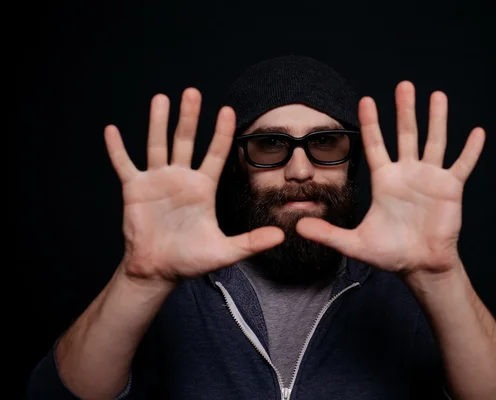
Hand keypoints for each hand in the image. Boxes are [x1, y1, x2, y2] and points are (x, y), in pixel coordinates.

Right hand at [104, 88, 283, 283]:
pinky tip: (111, 130)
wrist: (158, 270)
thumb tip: (281, 235)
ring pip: (157, 145)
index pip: (216, 153)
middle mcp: (181, 178)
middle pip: (186, 141)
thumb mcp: (224, 251)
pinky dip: (117, 149)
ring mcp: (157, 181)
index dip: (223, 133)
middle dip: (189, 117)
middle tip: (193, 92)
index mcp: (203, 188)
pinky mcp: (135, 190)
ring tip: (161, 98)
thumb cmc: (190, 260)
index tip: (229, 109)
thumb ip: (251, 241)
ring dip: (158, 122)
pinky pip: (124, 165)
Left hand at [297, 81, 484, 276]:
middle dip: (405, 110)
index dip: (371, 124)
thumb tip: (298, 227)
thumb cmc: (389, 253)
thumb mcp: (355, 243)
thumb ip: (327, 234)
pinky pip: (462, 165)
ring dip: (437, 119)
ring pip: (435, 142)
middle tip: (404, 85)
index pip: (375, 145)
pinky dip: (470, 150)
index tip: (365, 100)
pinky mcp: (450, 189)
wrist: (419, 265)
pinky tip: (477, 132)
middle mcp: (407, 173)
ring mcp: (430, 179)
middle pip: (406, 134)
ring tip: (437, 95)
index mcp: (385, 180)